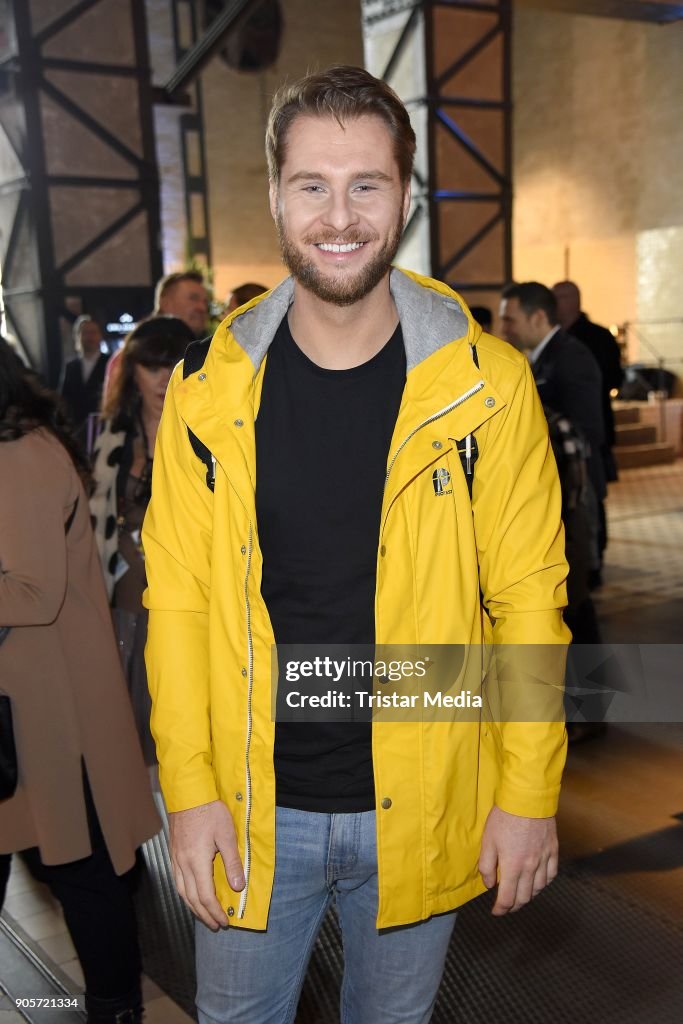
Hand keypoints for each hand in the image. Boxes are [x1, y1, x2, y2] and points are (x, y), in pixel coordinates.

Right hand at [168, 800, 244, 929]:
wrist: (189, 793)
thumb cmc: (210, 811)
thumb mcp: (227, 835)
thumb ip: (232, 862)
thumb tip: (238, 886)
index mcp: (197, 862)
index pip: (205, 896)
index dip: (215, 911)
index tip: (224, 921)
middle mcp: (183, 864)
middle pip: (191, 898)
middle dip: (204, 914)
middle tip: (215, 925)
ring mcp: (176, 858)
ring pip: (181, 891)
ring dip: (193, 907)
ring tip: (204, 915)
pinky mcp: (174, 852)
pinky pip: (177, 880)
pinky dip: (185, 894)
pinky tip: (192, 894)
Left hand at [478, 805, 557, 914]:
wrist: (527, 799)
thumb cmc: (504, 818)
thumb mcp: (488, 840)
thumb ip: (486, 866)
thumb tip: (489, 884)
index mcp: (512, 867)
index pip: (508, 898)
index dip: (501, 909)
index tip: (496, 911)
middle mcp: (530, 868)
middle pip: (525, 897)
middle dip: (515, 905)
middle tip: (507, 906)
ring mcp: (544, 859)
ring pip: (539, 888)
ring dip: (529, 896)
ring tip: (521, 895)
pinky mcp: (553, 850)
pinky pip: (551, 875)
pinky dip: (544, 883)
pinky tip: (538, 881)